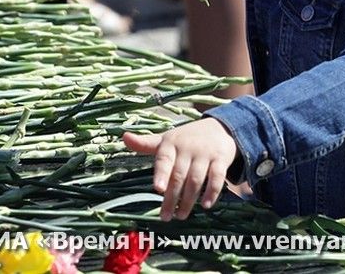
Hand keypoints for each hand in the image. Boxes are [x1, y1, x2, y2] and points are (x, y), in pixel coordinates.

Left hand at [123, 119, 239, 220]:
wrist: (219, 128)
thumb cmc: (186, 138)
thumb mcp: (166, 139)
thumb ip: (146, 143)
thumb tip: (124, 137)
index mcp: (171, 143)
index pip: (164, 159)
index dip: (161, 174)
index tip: (157, 189)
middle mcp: (187, 148)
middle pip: (179, 176)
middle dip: (172, 198)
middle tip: (165, 216)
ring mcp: (205, 154)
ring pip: (196, 179)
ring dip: (188, 200)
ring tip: (180, 215)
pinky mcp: (221, 159)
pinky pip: (217, 177)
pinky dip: (212, 192)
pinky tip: (206, 205)